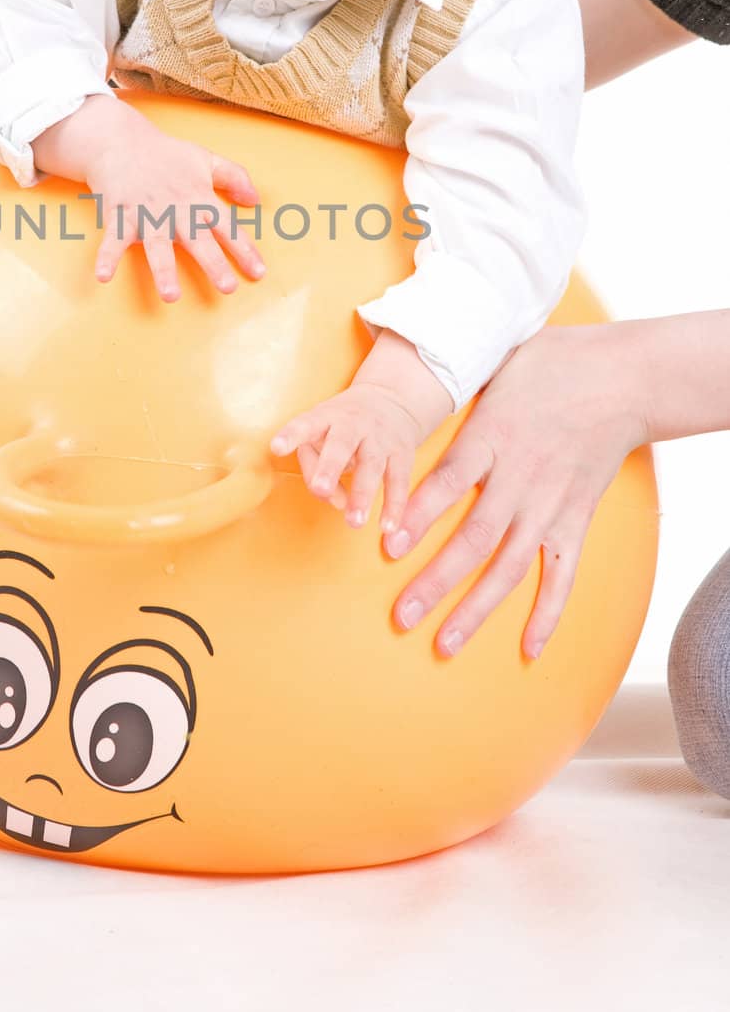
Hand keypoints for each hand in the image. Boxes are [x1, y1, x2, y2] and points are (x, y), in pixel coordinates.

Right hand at [84, 110, 265, 300]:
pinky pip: (112, 240)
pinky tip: (103, 277)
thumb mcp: (206, 159)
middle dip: (213, 264)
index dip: (244, 250)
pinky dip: (106, 257)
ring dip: (164, 270)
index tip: (259, 272)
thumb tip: (255, 200)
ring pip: (157, 246)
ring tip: (171, 296)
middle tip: (227, 288)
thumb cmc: (166, 155)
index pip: (227, 227)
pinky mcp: (119, 216)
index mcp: (199, 198)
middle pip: (198, 240)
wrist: (121, 141)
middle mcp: (176, 209)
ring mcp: (146, 214)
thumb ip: (234, 177)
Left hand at [270, 383, 422, 530]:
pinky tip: (387, 527)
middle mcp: (352, 425)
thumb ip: (315, 467)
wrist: (391, 400)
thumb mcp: (322, 432)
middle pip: (340, 445)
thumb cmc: (341, 425)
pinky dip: (394, 504)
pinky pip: (398, 481)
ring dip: (362, 495)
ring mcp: (379, 438)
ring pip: (371, 466)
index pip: (305, 424)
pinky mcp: (401, 453)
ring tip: (353, 522)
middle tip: (320, 489)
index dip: (291, 435)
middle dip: (330, 467)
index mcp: (325, 417)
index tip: (276, 447)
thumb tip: (335, 502)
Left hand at [382, 324, 648, 659]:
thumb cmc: (553, 363)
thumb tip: (419, 369)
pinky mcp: (576, 519)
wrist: (622, 378)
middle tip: (402, 617)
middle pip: (473, 539)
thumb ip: (458, 381)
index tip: (388, 546)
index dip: (417, 516)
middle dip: (435, 582)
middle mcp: (519, 478)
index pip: (447, 484)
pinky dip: (548, 613)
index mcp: (491, 438)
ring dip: (476, 608)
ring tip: (445, 643)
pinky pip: (562, 574)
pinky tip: (529, 649)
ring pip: (509, 566)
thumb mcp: (497, 363)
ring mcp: (550, 504)